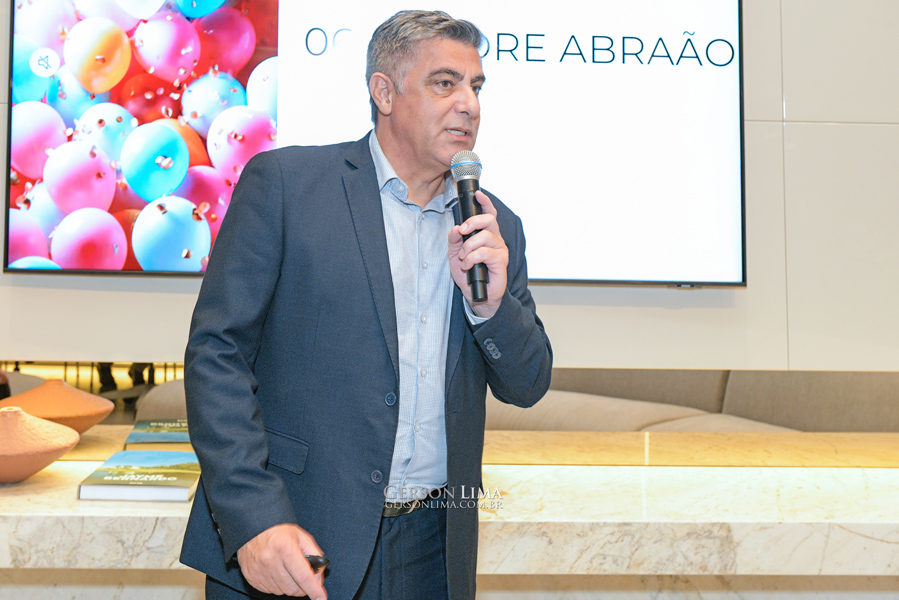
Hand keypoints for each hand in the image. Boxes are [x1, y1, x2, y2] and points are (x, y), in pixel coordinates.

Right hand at [236, 523, 326, 598]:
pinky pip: (270, 591)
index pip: (303, 576)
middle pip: (293, 588)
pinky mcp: (252, 577)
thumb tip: (319, 576)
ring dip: (289, 586)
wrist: (253, 528)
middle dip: (303, 587)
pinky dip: (277, 585)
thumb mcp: (301, 536)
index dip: (314, 590)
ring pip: (282, 591)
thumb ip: (314, 554)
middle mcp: (270, 560)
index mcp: (285, 547)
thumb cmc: (279, 532)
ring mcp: (259, 570)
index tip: (321, 598)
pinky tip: (276, 572)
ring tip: (287, 570)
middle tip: (303, 577)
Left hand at [448, 190, 507, 318]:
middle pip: (489, 220)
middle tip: (462, 230)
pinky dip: (472, 258)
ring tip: (463, 258)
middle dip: (472, 222)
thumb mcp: (455, 256)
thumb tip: (455, 228)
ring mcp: (500, 250)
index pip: (489, 214)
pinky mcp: (501, 261)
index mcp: (486, 235)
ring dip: (469, 246)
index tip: (478, 194)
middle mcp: (496, 240)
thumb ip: (454, 241)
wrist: (478, 296)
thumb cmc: (470, 275)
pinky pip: (485, 252)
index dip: (485, 203)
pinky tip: (468, 265)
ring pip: (485, 236)